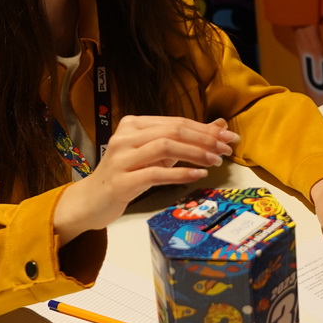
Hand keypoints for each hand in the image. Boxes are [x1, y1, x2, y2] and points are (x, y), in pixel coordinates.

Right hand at [53, 116, 238, 240]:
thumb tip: (220, 125)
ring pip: (164, 147)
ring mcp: (120, 158)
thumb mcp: (157, 155)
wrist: (92, 201)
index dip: (205, 128)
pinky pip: (155, 173)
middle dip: (204, 139)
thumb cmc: (127, 175)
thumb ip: (185, 140)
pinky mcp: (120, 181)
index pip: (176, 122)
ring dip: (195, 153)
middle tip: (226, 149)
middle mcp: (125, 136)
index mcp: (133, 124)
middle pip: (172, 131)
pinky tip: (198, 175)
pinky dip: (180, 174)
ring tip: (215, 161)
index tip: (230, 136)